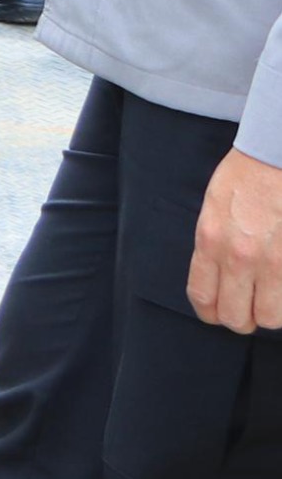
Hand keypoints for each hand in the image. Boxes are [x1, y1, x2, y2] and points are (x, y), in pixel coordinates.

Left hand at [189, 145, 281, 332]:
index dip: (210, 313)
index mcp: (210, 241)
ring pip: (270, 318)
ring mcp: (273, 263)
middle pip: (236, 317)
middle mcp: (239, 257)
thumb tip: (217, 280)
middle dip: (241, 319)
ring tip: (269, 297)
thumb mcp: (213, 210)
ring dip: (270, 312)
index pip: (203, 297)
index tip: (217, 312)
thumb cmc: (245, 178)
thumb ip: (212, 247)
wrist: (275, 159)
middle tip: (248, 308)